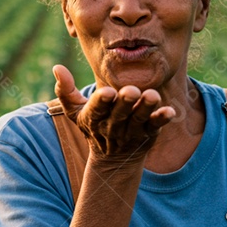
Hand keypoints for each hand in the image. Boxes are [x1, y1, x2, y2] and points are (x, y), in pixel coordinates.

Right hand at [53, 65, 174, 163]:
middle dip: (125, 103)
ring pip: (139, 119)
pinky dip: (162, 119)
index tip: (107, 92)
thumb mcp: (74, 111)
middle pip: (119, 114)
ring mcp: (132, 131)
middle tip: (132, 90)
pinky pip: (155, 127)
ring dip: (146, 108)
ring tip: (153, 96)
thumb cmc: (93, 125)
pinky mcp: (148, 133)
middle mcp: (113, 126)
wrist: (113, 159)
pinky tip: (170, 111)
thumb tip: (57, 67)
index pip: (96, 109)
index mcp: (94, 118)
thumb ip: (65, 91)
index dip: (101, 101)